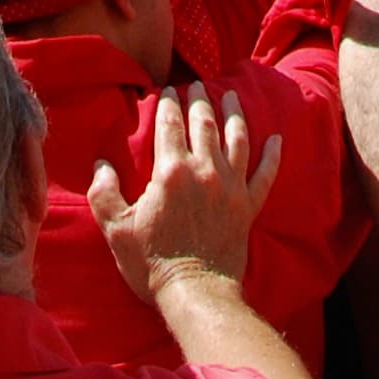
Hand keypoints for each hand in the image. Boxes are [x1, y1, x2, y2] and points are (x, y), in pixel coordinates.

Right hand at [89, 82, 280, 303]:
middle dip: (200, 99)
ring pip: (236, 138)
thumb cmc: (153, 264)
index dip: (168, 103)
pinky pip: (265, 175)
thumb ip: (103, 193)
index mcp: (171, 172)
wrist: (196, 294)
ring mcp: (230, 188)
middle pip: (204, 124)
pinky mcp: (248, 207)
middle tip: (198, 84)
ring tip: (232, 95)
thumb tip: (101, 164)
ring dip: (234, 114)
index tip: (167, 90)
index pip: (170, 124)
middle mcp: (204, 171)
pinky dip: (272, 156)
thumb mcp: (117, 230)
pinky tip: (277, 140)